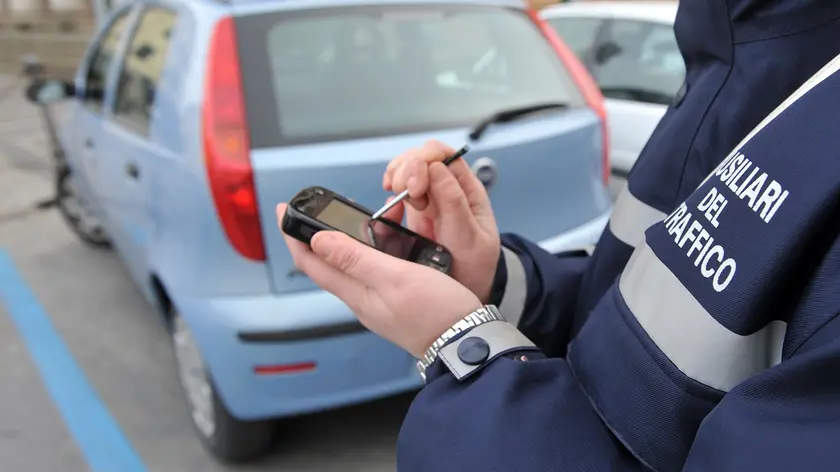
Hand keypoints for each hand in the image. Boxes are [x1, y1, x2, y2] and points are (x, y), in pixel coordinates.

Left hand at [278, 203, 481, 357]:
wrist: (467, 342)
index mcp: (356, 292)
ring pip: (352, 264)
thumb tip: (317, 240)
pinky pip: (374, 270)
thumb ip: (355, 258)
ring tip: (352, 219)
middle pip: (328, 262)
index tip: (284, 209)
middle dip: (317, 234)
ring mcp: (378, 300)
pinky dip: (373, 249)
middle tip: (316, 209)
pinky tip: (386, 241)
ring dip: (347, 240)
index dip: (294, 235)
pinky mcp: (396, 300)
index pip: (311, 262)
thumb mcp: (394, 277)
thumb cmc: (436, 313)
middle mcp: (362, 298)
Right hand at [382, 140, 500, 302]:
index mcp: (467, 190)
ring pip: (407, 171)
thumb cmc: (475, 267)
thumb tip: (437, 169)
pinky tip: (390, 207)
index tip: (415, 186)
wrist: (465, 293)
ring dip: (396, 178)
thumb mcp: (471, 239)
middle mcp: (447, 190)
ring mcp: (429, 200)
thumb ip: (455, 204)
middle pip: (421, 158)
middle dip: (407, 169)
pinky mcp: (413, 214)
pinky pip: (397, 193)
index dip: (425, 160)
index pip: (444, 155)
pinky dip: (389, 194)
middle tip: (403, 193)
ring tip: (396, 196)